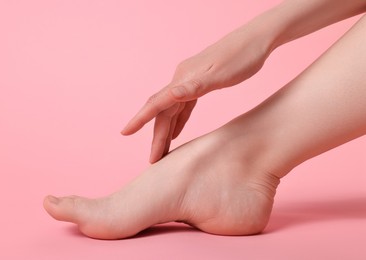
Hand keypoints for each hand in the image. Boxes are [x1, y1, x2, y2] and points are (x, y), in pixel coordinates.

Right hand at [121, 24, 272, 162]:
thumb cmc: (242, 57)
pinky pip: (184, 106)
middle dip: (157, 136)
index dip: (140, 119)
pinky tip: (178, 132)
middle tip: (153, 161)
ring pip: (172, 111)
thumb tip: (170, 95)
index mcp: (183, 79)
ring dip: (166, 131)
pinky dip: (179, 121)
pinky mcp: (200, 83)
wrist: (256, 40)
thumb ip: (195, 87)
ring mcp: (190, 82)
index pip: (156, 102)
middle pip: (163, 112)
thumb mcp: (220, 75)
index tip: (124, 132)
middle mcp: (182, 80)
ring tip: (162, 152)